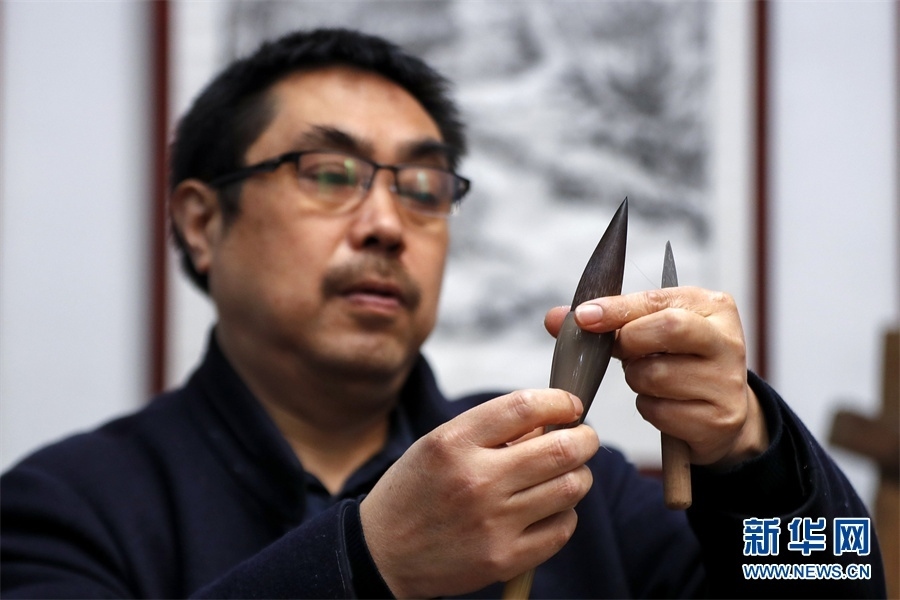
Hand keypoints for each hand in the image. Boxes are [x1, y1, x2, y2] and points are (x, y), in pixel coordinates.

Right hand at [360, 389, 598, 597]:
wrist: (382, 553)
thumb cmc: (415, 491)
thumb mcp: (439, 443)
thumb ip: (493, 429)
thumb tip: (552, 420)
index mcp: (454, 442)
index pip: (525, 406)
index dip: (560, 401)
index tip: (570, 405)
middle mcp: (475, 480)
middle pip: (561, 449)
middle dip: (585, 438)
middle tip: (583, 438)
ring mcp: (492, 523)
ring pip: (571, 488)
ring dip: (579, 474)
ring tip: (568, 473)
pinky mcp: (504, 558)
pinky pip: (563, 528)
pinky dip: (565, 513)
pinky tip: (549, 508)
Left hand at [544, 287, 767, 468]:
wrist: (723, 414)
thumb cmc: (679, 362)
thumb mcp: (651, 332)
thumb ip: (607, 321)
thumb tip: (555, 318)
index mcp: (712, 307)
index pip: (657, 300)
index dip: (616, 308)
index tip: (584, 316)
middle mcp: (727, 340)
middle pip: (666, 329)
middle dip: (630, 341)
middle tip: (623, 352)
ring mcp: (726, 382)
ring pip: (655, 374)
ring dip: (636, 379)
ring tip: (649, 377)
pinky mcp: (718, 419)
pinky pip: (659, 411)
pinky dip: (648, 407)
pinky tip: (663, 404)